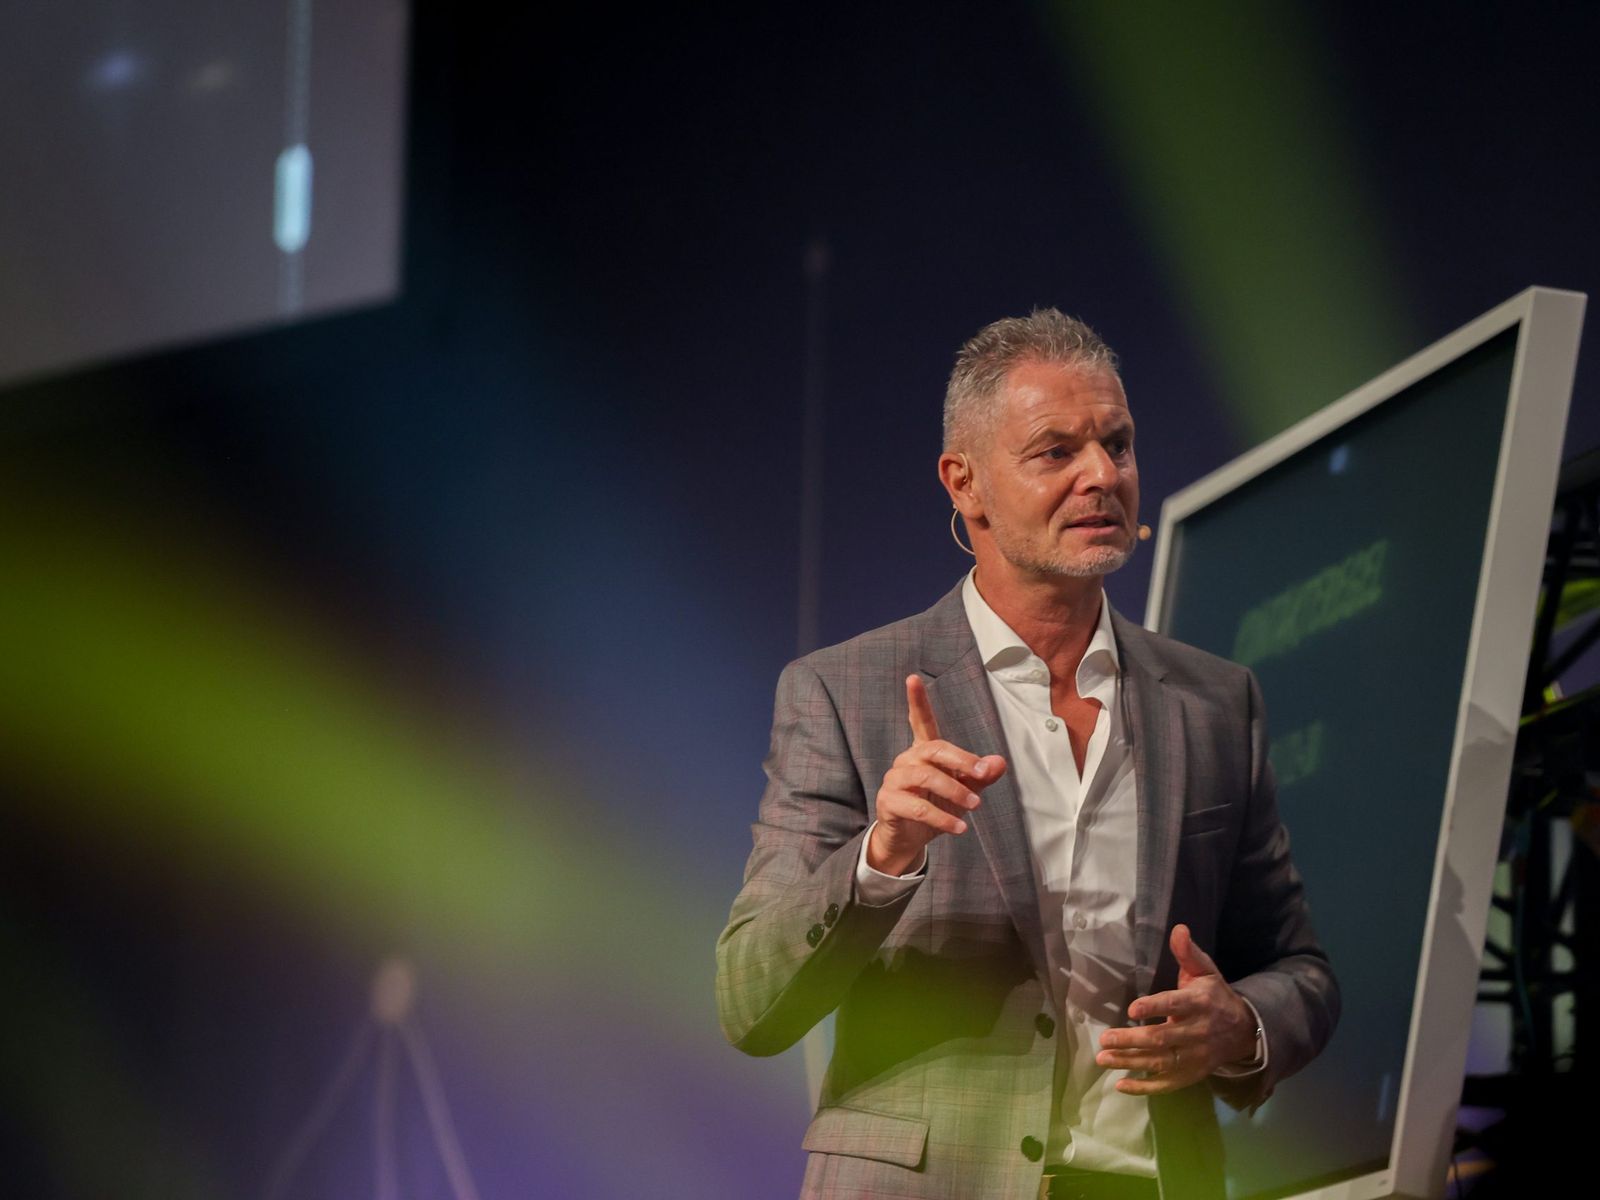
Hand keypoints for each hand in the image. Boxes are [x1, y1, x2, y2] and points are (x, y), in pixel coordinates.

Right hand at [866, 675, 1006, 875]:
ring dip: (954, 791)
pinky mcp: (888, 802)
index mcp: (924, 752)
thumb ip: (980, 776)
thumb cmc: (935, 807)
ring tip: (975, 805)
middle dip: (961, 760)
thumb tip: (999, 762)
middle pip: (933, 749)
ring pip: (926, 778)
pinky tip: (959, 827)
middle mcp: (907, 760)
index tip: (913, 678)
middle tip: (982, 773)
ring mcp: (895, 780)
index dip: (917, 701)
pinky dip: (941, 818)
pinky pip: (917, 807)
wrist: (909, 840)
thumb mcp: (964, 791)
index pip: (920, 721)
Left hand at [1095, 924, 1257, 1093]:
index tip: (1132, 1009)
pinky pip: (1167, 1084)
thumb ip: (1188, 953)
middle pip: (1163, 1039)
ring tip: (1103, 1059)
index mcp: (1199, 1003)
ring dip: (1131, 1062)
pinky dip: (1144, 1087)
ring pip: (1161, 1062)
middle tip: (1104, 1039)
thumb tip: (1178, 928)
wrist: (1243, 1031)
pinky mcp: (1191, 1075)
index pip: (1175, 1005)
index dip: (1154, 1007)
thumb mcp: (1205, 971)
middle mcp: (1197, 1032)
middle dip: (1132, 1040)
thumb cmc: (1215, 996)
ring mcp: (1195, 1057)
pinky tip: (1121, 1085)